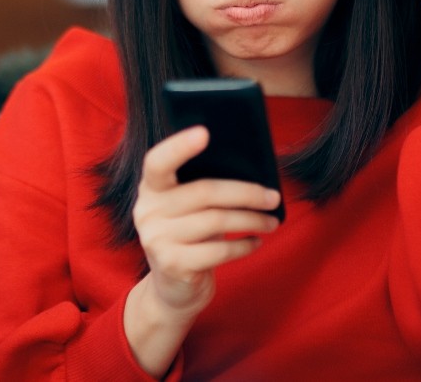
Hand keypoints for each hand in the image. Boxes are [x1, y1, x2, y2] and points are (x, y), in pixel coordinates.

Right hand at [124, 126, 280, 374]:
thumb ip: (204, 188)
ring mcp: (156, 239)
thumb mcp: (190, 209)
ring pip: (216, 221)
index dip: (179, 146)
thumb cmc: (190, 236)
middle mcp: (147, 211)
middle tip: (273, 197)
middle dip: (245, 193)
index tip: (205, 132)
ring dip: (251, 220)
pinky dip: (243, 246)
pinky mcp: (172, 265)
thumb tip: (252, 173)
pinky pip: (218, 251)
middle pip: (203, 192)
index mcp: (151, 188)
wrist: (173, 288)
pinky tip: (256, 242)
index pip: (157, 161)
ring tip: (271, 221)